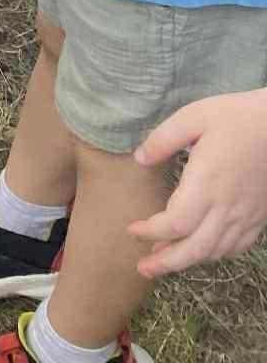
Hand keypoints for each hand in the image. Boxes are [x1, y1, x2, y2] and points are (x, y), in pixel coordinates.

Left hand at [130, 91, 266, 275]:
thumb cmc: (234, 117)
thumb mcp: (192, 116)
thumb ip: (163, 139)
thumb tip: (139, 159)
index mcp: (206, 184)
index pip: (175, 224)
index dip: (151, 232)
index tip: (132, 230)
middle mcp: (226, 208)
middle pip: (194, 249)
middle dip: (166, 263)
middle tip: (143, 269)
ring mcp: (245, 216)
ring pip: (214, 252)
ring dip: (188, 260)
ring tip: (164, 259)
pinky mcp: (258, 218)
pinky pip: (235, 247)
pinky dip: (215, 254)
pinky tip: (202, 248)